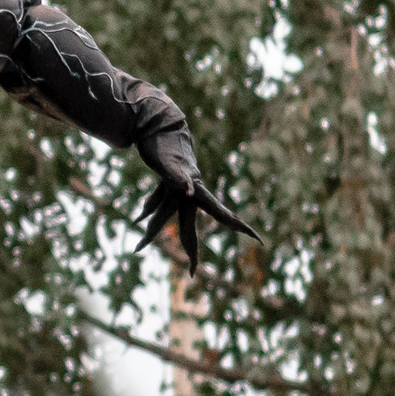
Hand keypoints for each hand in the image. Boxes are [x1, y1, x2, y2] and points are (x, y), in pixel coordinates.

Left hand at [135, 128, 257, 271]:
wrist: (154, 121)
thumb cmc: (162, 141)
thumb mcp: (167, 161)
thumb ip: (179, 177)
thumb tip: (190, 190)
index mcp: (195, 189)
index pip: (221, 212)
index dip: (238, 226)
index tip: (257, 238)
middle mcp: (188, 193)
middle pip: (190, 228)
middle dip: (191, 252)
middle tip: (192, 274)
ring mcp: (177, 188)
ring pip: (166, 216)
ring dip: (151, 231)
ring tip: (137, 247)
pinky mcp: (166, 182)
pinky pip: (158, 202)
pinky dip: (148, 210)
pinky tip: (139, 218)